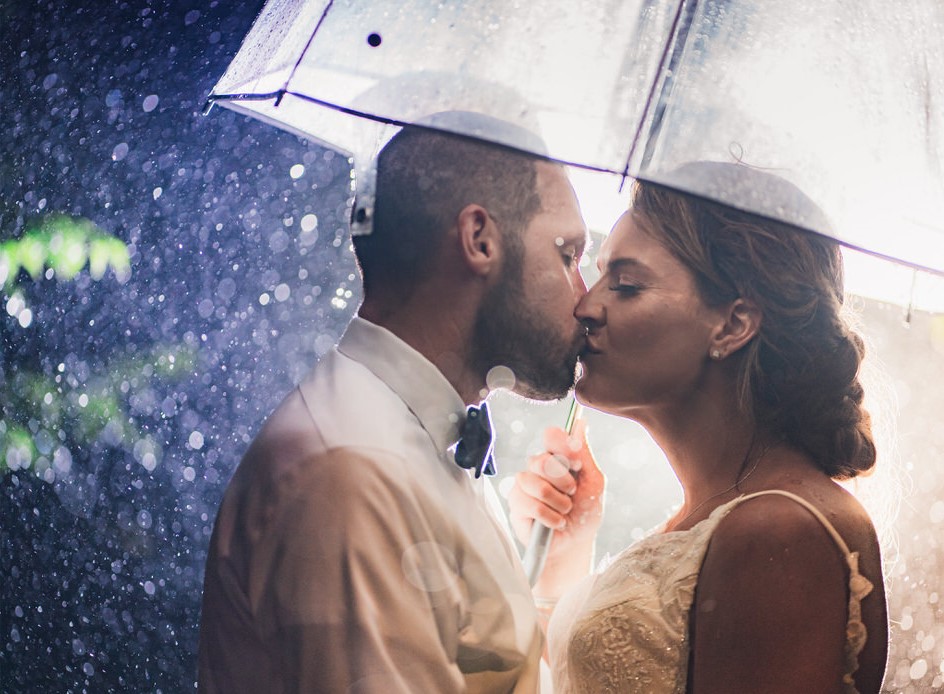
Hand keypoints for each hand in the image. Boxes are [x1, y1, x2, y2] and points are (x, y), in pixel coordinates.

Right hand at [508, 420, 604, 571]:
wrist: (576, 543)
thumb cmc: (585, 511)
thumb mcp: (593, 482)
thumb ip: (584, 454)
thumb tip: (581, 423)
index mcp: (557, 457)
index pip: (551, 436)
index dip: (563, 447)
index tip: (576, 464)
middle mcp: (537, 467)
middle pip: (540, 459)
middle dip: (562, 479)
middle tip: (572, 492)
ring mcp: (523, 486)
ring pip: (534, 483)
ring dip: (557, 501)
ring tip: (565, 510)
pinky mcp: (516, 505)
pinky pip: (531, 505)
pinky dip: (551, 517)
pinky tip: (556, 522)